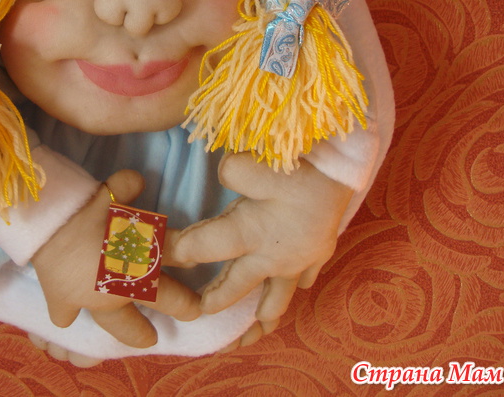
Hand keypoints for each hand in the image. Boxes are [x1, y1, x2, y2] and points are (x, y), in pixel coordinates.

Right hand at [31, 170, 200, 347]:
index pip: (175, 273)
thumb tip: (138, 179)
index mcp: (140, 264)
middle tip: (192, 313)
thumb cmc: (86, 211)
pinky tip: (67, 316)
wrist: (48, 228)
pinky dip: (66, 315)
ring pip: (120, 326)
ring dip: (136, 333)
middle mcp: (122, 289)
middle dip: (178, 308)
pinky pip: (65, 316)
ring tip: (147, 340)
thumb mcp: (110, 192)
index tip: (200, 299)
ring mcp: (92, 302)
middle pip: (159, 302)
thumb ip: (127, 186)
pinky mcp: (62, 303)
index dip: (190, 285)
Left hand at [170, 153, 352, 328]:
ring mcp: (297, 262)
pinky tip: (285, 293)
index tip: (155, 255)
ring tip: (247, 338)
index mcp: (251, 235)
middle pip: (235, 286)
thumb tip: (221, 173)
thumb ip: (233, 172)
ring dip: (259, 318)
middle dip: (214, 299)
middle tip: (196, 310)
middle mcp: (271, 256)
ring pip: (274, 300)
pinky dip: (290, 290)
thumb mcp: (259, 164)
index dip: (176, 251)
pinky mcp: (317, 256)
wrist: (348, 173)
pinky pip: (302, 282)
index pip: (203, 248)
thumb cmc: (301, 170)